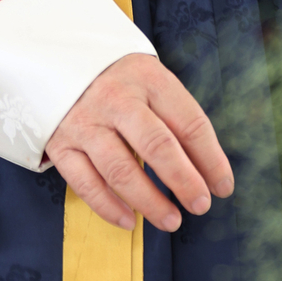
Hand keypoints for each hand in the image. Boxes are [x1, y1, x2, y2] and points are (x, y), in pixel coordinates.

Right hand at [45, 52, 233, 233]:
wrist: (58, 58)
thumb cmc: (119, 79)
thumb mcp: (151, 81)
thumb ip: (176, 117)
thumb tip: (207, 169)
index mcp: (148, 78)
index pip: (188, 122)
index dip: (211, 158)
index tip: (223, 187)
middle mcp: (116, 99)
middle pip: (157, 145)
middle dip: (184, 181)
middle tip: (201, 205)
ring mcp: (86, 122)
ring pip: (121, 170)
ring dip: (150, 202)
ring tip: (172, 221)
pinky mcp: (61, 144)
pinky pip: (85, 183)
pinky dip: (108, 207)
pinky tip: (130, 221)